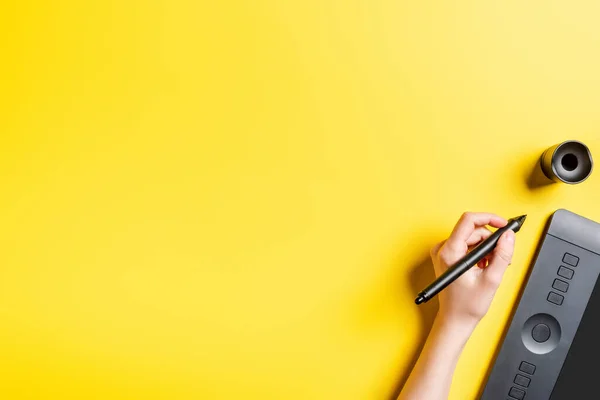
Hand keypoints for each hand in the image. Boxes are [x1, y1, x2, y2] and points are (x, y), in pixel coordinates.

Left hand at [430, 212, 515, 326]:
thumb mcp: (491, 279)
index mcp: (450, 252)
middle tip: (502, 255)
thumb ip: (502, 255)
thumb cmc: (467, 305)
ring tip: (493, 265)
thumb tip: (509, 236)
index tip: (504, 224)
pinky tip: (485, 266)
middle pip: (472, 230)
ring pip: (470, 238)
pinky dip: (479, 253)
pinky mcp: (446, 257)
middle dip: (490, 240)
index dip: (489, 218)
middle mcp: (443, 249)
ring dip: (486, 248)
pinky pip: (466, 246)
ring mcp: (443, 253)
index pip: (468, 220)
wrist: (455, 319)